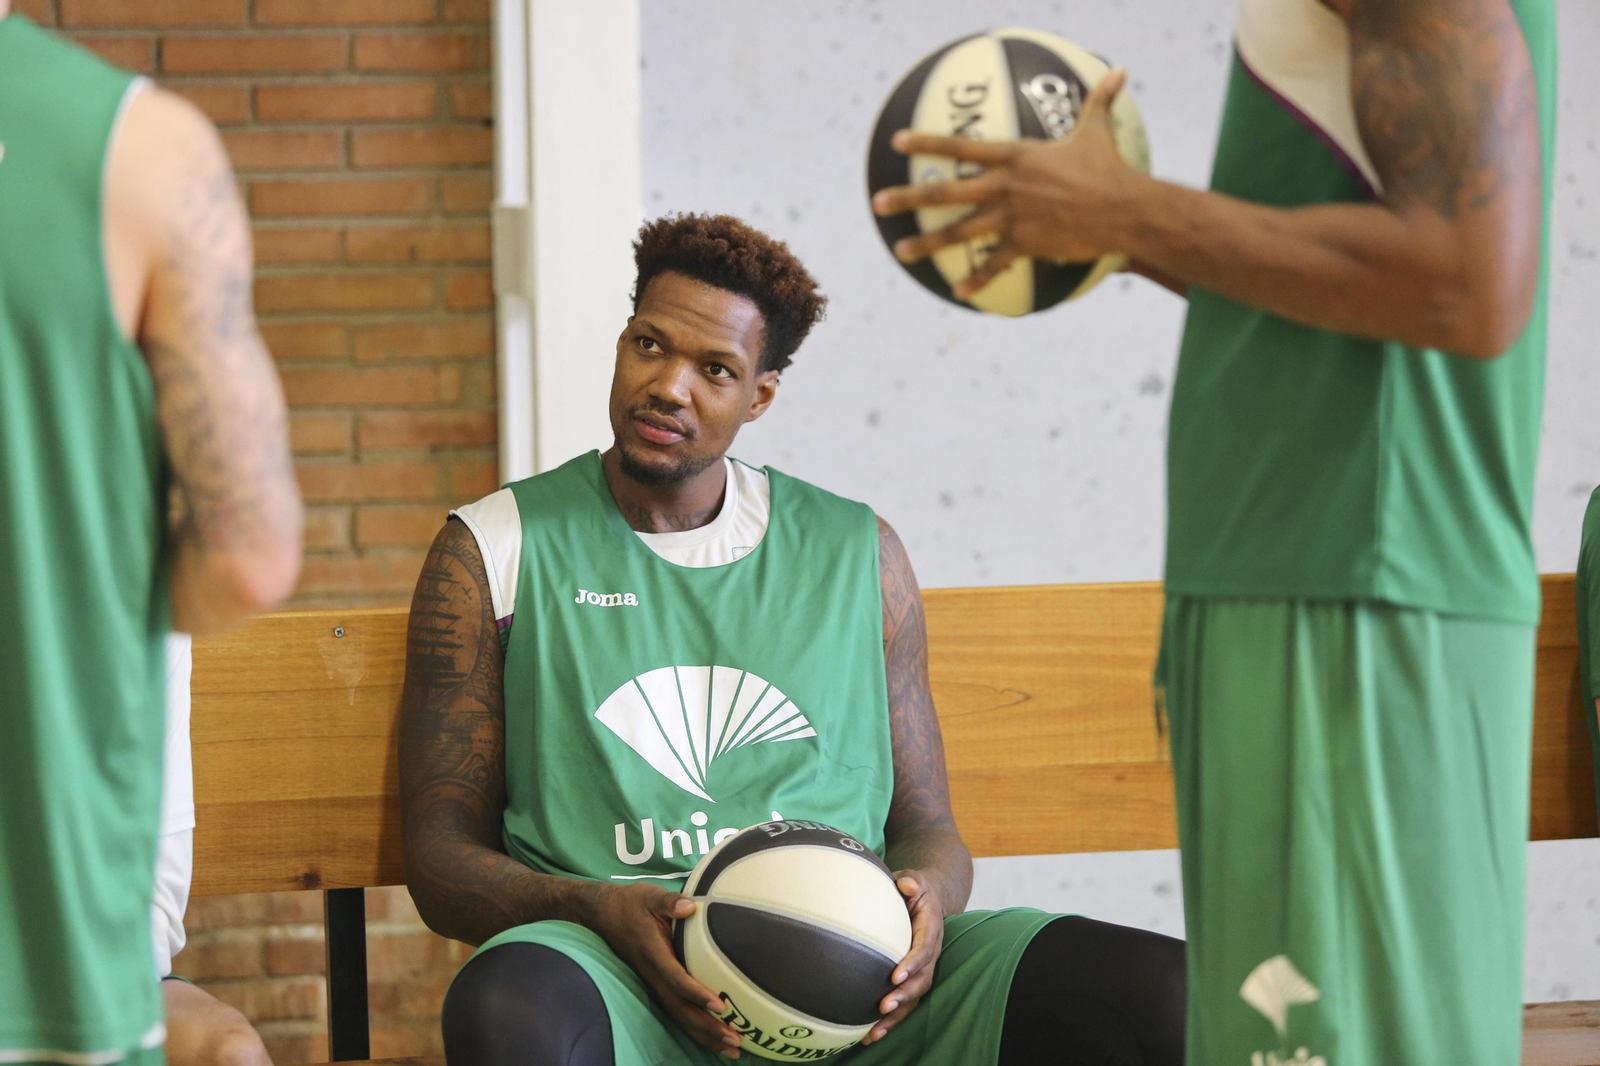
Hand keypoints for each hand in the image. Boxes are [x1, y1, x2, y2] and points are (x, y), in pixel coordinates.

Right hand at [591, 883, 742, 1057]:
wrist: (602, 914)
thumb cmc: (630, 903)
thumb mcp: (649, 896)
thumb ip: (670, 902)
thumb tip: (691, 906)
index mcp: (653, 953)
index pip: (676, 979)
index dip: (697, 994)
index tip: (719, 1006)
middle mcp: (652, 974)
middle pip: (680, 1008)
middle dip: (706, 1027)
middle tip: (734, 1040)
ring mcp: (652, 983)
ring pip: (677, 1016)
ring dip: (703, 1034)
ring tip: (732, 1049)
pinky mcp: (655, 986)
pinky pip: (675, 1012)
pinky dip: (694, 1028)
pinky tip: (713, 1038)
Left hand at [859, 871, 947, 1046]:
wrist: (927, 898)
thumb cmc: (915, 888)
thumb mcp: (915, 879)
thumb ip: (911, 880)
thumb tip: (906, 883)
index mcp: (931, 930)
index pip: (923, 950)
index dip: (911, 964)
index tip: (894, 976)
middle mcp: (930, 953)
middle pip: (921, 980)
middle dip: (903, 996)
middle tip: (883, 1006)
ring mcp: (923, 968)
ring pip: (914, 997)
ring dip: (896, 1017)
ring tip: (874, 1032)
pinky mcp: (913, 978)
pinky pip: (905, 1002)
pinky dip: (891, 1020)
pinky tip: (870, 1035)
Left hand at [870, 68, 1142, 297]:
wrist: (1124, 209)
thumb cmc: (1110, 169)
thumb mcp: (1098, 132)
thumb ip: (1098, 103)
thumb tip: (1118, 72)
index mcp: (1014, 157)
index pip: (960, 148)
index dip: (926, 143)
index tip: (897, 142)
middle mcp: (1005, 186)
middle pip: (946, 192)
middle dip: (908, 197)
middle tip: (878, 203)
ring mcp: (1012, 217)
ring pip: (960, 232)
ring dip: (927, 244)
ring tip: (900, 251)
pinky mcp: (1026, 244)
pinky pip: (995, 264)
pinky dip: (977, 279)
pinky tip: (959, 291)